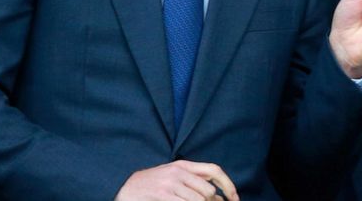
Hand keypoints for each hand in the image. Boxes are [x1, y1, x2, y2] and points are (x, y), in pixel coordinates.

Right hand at [115, 160, 237, 200]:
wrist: (126, 187)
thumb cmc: (152, 184)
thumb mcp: (174, 177)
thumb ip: (195, 182)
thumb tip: (220, 198)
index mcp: (183, 165)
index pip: (214, 171)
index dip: (228, 185)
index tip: (235, 199)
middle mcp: (178, 172)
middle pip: (207, 192)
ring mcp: (170, 184)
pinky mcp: (163, 195)